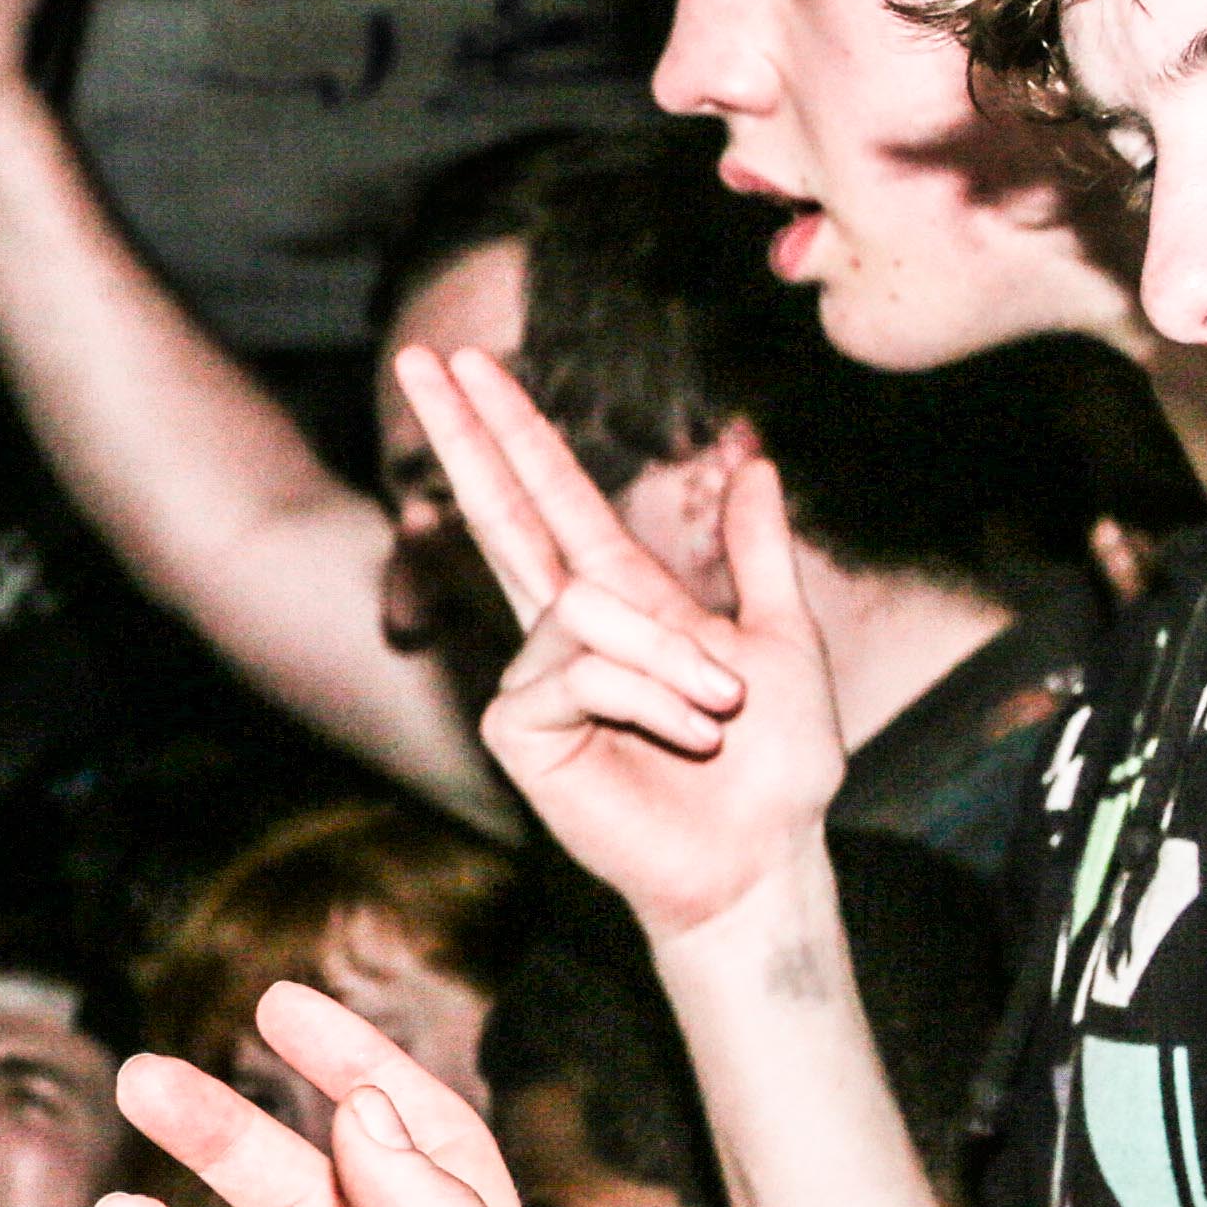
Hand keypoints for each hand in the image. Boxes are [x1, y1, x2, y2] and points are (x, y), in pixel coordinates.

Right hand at [406, 348, 841, 943]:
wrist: (762, 851)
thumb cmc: (773, 764)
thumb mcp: (787, 638)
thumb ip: (759, 553)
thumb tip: (756, 460)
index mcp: (621, 598)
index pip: (551, 495)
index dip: (510, 429)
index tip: (466, 364)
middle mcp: (563, 629)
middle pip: (501, 511)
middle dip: (464, 433)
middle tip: (419, 355)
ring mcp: (534, 678)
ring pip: (582, 608)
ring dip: (672, 660)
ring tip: (718, 713)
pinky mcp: (518, 728)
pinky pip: (577, 669)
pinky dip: (648, 696)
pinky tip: (682, 734)